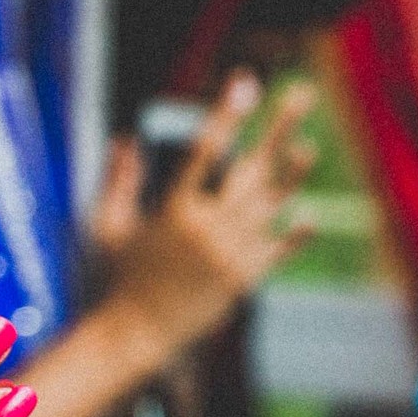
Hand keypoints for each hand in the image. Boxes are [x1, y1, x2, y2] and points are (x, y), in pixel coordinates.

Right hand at [90, 72, 318, 376]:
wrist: (136, 334)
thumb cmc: (118, 278)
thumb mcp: (108, 226)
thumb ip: (119, 182)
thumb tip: (125, 139)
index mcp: (174, 209)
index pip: (206, 149)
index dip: (227, 113)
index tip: (245, 82)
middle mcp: (207, 227)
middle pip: (251, 166)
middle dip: (278, 126)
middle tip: (302, 93)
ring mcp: (229, 253)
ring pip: (270, 205)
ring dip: (292, 174)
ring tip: (308, 147)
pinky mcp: (242, 280)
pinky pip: (276, 250)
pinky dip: (293, 234)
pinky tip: (309, 215)